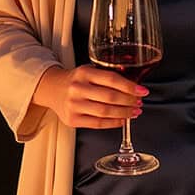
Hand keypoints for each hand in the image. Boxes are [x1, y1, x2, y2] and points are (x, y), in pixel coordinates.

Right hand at [33, 64, 147, 128]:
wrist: (52, 88)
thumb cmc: (75, 80)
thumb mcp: (88, 70)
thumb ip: (106, 76)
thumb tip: (133, 85)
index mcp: (84, 73)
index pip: (112, 79)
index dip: (130, 86)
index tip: (142, 91)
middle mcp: (78, 89)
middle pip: (110, 97)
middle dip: (129, 101)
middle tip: (139, 102)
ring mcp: (74, 105)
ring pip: (105, 112)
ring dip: (124, 113)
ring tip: (133, 112)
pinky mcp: (72, 119)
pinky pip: (97, 123)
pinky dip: (113, 123)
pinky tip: (121, 120)